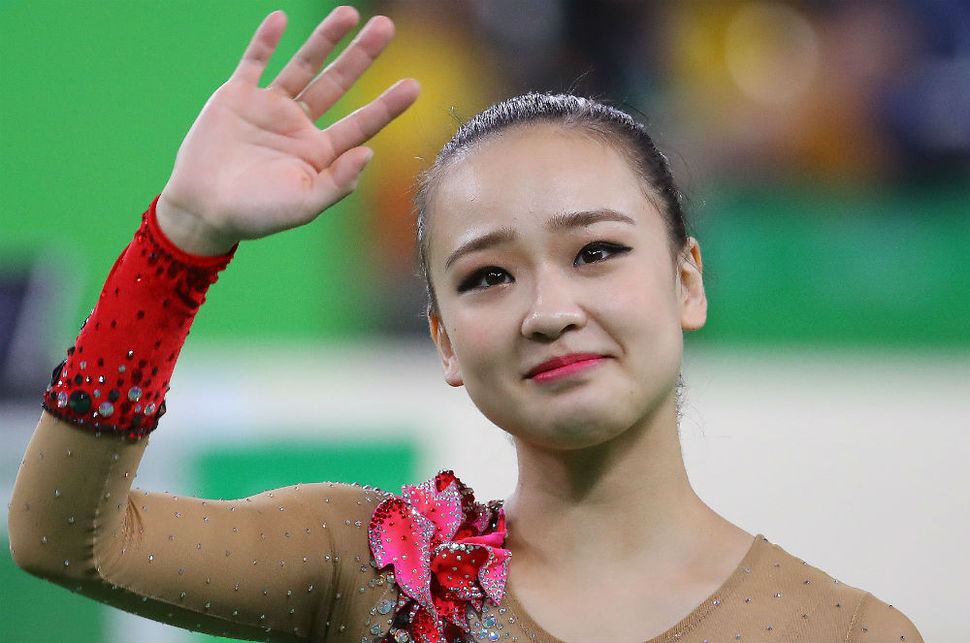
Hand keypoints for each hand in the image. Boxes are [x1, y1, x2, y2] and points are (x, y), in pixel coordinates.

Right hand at [156, 7, 419, 254]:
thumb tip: (368, 151)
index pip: (362, 122)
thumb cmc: (256, 215)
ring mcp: (268, 108)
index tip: (415, 85)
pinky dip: (266, 41)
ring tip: (349, 13)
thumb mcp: (305, 205)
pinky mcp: (237, 97)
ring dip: (325, 39)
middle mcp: (299, 126)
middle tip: (387, 26)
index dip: (388, 104)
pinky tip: (282, 19)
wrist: (203, 209)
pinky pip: (254, 62)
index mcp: (320, 152)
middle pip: (338, 82)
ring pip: (304, 65)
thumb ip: (338, 182)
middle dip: (362, 55)